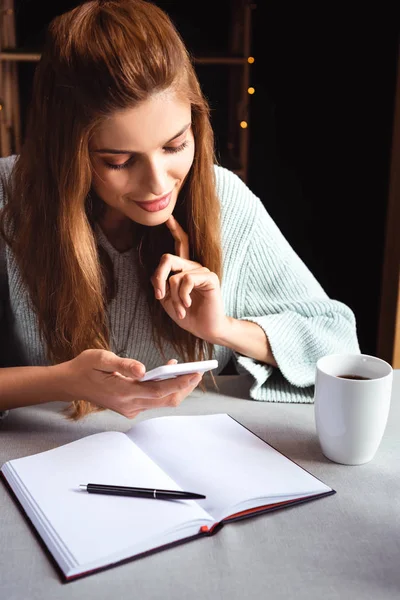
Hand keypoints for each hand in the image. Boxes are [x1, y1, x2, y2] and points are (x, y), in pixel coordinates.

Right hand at [55, 351, 202, 418]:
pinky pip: (153, 399)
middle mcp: (129, 404)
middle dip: (184, 387)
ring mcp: (129, 408)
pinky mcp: (130, 407)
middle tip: (199, 371)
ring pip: (161, 401)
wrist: (69, 383)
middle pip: (166, 399)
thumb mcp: (100, 359)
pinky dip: (165, 388)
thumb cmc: (84, 367)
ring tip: (187, 370)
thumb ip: (122, 364)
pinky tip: (168, 373)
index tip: (195, 374)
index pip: (158, 390)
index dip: (179, 383)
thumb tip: (143, 369)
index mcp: (122, 392)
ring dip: (176, 387)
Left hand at [151, 216, 228, 341]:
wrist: (205, 329)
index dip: (175, 229)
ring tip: (181, 310)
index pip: (180, 244)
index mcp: (184, 269)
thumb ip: (160, 284)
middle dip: (158, 278)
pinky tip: (188, 305)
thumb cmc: (187, 315)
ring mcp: (202, 270)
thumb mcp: (167, 300)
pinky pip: (186, 280)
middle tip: (159, 297)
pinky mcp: (209, 278)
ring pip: (174, 276)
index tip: (168, 217)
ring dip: (173, 297)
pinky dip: (182, 296)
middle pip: (167, 258)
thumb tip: (157, 276)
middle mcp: (193, 266)